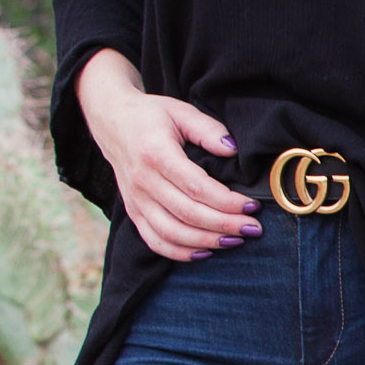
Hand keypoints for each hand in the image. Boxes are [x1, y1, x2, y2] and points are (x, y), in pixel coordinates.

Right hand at [75, 49, 257, 262]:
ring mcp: (135, 200)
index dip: (227, 201)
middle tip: (253, 228)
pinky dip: (180, 252)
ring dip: (206, 241)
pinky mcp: (133, 211)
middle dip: (225, 225)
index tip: (251, 206)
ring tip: (235, 240)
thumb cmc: (150, 116)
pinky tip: (205, 252)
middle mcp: (143, 181)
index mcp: (155, 154)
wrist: (111, 121)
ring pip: (172, 233)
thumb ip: (207, 129)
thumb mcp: (180, 112)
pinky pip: (154, 240)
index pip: (196, 187)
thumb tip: (233, 149)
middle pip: (188, 213)